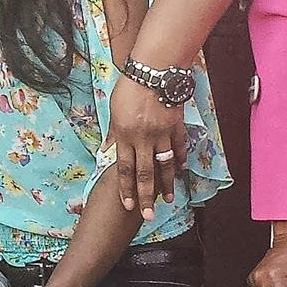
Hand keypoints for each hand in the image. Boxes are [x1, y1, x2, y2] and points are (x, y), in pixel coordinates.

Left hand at [106, 80, 187, 219]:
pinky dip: (180, 159)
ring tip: (167, 200)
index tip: (129, 206)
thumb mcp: (113, 111)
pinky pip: (179, 146)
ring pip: (164, 164)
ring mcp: (162, 133)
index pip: (124, 168)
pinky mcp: (176, 125)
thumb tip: (106, 152)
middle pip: (145, 173)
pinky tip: (181, 171)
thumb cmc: (129, 88)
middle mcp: (144, 139)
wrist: (154, 70)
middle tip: (149, 215)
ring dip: (166, 184)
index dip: (126, 189)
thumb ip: (113, 134)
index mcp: (125, 135)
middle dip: (146, 196)